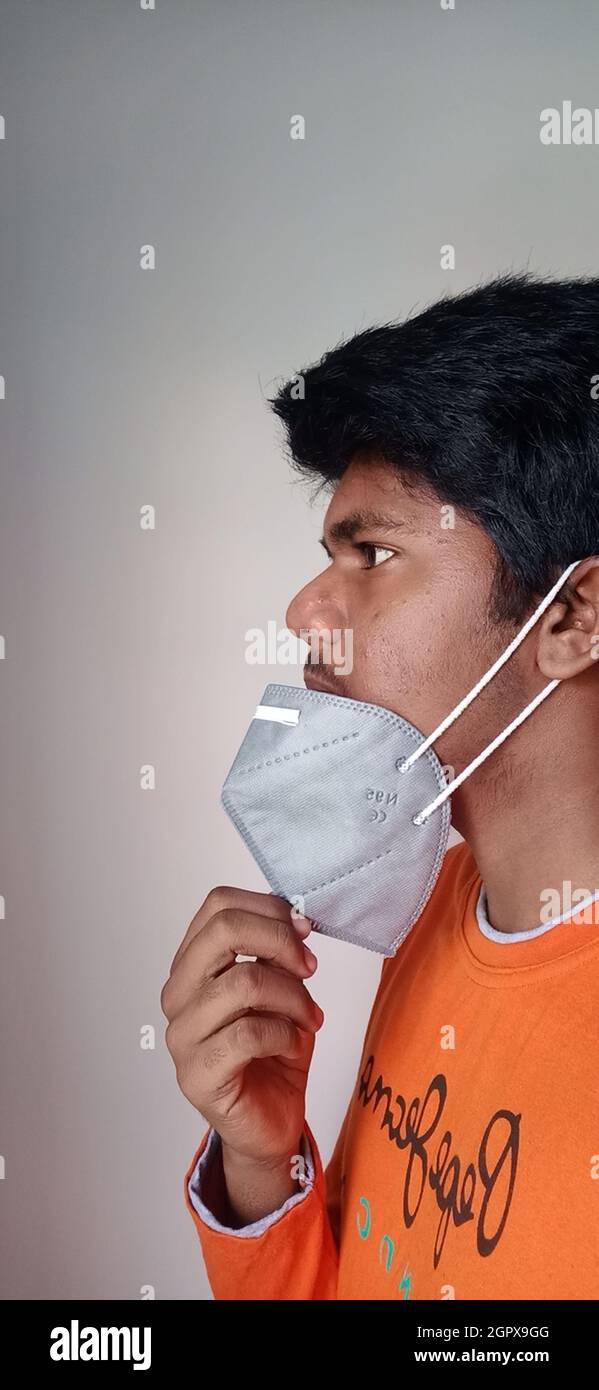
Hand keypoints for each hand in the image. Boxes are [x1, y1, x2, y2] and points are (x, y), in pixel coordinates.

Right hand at [161, 888, 322, 1173]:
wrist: (270, 1120)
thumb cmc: (274, 1050)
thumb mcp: (282, 988)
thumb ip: (277, 953)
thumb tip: (295, 921)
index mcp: (192, 965)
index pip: (218, 906)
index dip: (268, 907)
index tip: (304, 929)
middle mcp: (178, 994)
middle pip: (223, 931)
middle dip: (280, 940)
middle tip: (310, 967)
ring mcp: (182, 1035)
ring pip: (243, 982)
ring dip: (292, 996)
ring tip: (309, 1016)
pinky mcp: (196, 1074)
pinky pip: (248, 1034)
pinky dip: (285, 1034)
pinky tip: (294, 1043)